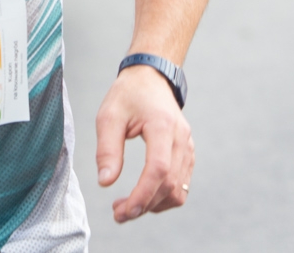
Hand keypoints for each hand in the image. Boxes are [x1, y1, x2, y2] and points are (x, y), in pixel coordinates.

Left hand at [94, 64, 193, 222]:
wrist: (150, 78)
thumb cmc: (128, 95)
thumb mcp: (109, 116)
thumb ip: (107, 149)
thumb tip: (106, 182)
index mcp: (162, 126)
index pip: (159, 169)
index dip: (143, 194)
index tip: (124, 211)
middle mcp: (181, 138)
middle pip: (169, 184)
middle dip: (144, 205)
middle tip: (118, 214)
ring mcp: (187, 146)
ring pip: (178, 189)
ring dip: (154, 205)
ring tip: (127, 206)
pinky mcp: (187, 153)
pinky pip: (181, 184)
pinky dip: (164, 197)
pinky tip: (143, 197)